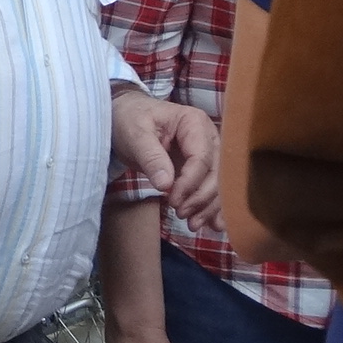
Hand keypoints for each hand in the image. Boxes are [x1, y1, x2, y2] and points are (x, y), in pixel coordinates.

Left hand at [113, 88, 220, 227]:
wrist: (125, 116)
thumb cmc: (130, 119)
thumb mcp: (135, 135)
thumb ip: (151, 158)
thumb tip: (166, 185)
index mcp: (194, 123)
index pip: (201, 158)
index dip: (190, 183)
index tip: (173, 201)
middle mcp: (208, 137)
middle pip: (215, 172)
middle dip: (201, 198)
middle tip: (181, 215)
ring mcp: (207, 153)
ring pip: (217, 183)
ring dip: (208, 206)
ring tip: (193, 225)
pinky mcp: (200, 168)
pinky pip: (210, 187)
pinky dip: (211, 206)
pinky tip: (213, 225)